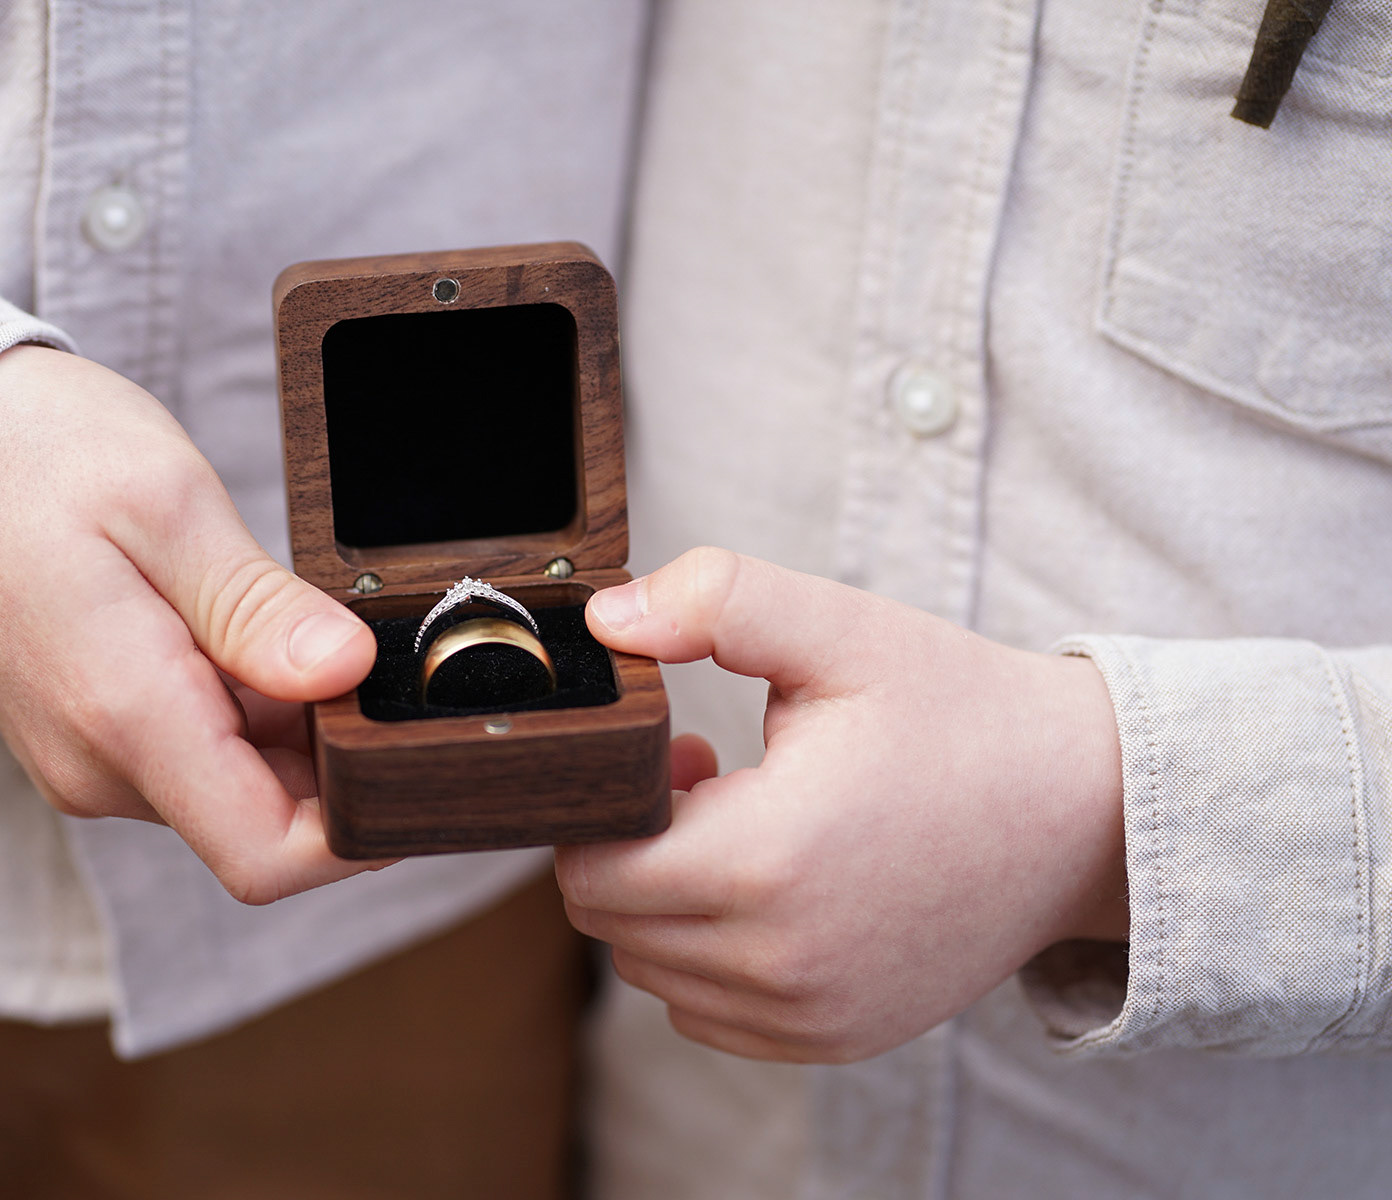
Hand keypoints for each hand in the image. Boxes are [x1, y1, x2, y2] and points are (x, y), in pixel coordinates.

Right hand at [0, 345, 381, 903]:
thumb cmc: (30, 457)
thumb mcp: (165, 503)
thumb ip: (255, 606)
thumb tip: (346, 672)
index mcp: (126, 719)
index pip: (265, 857)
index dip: (360, 829)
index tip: (409, 747)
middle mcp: (104, 769)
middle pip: (267, 825)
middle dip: (337, 759)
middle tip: (364, 644)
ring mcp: (95, 762)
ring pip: (241, 788)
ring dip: (294, 727)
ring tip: (289, 614)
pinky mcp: (98, 739)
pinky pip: (204, 755)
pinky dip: (252, 711)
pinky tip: (249, 627)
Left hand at [556, 548, 1126, 1061]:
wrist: (1091, 814)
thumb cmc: (964, 714)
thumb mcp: (842, 629)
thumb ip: (714, 602)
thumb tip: (605, 619)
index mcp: (767, 860)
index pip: (593, 869)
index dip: (610, 804)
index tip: (684, 752)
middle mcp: (781, 961)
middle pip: (610, 924)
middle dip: (632, 846)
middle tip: (711, 776)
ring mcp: (810, 1015)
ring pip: (651, 971)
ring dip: (667, 902)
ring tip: (745, 824)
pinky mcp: (836, 1039)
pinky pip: (707, 1014)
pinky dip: (708, 956)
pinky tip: (772, 887)